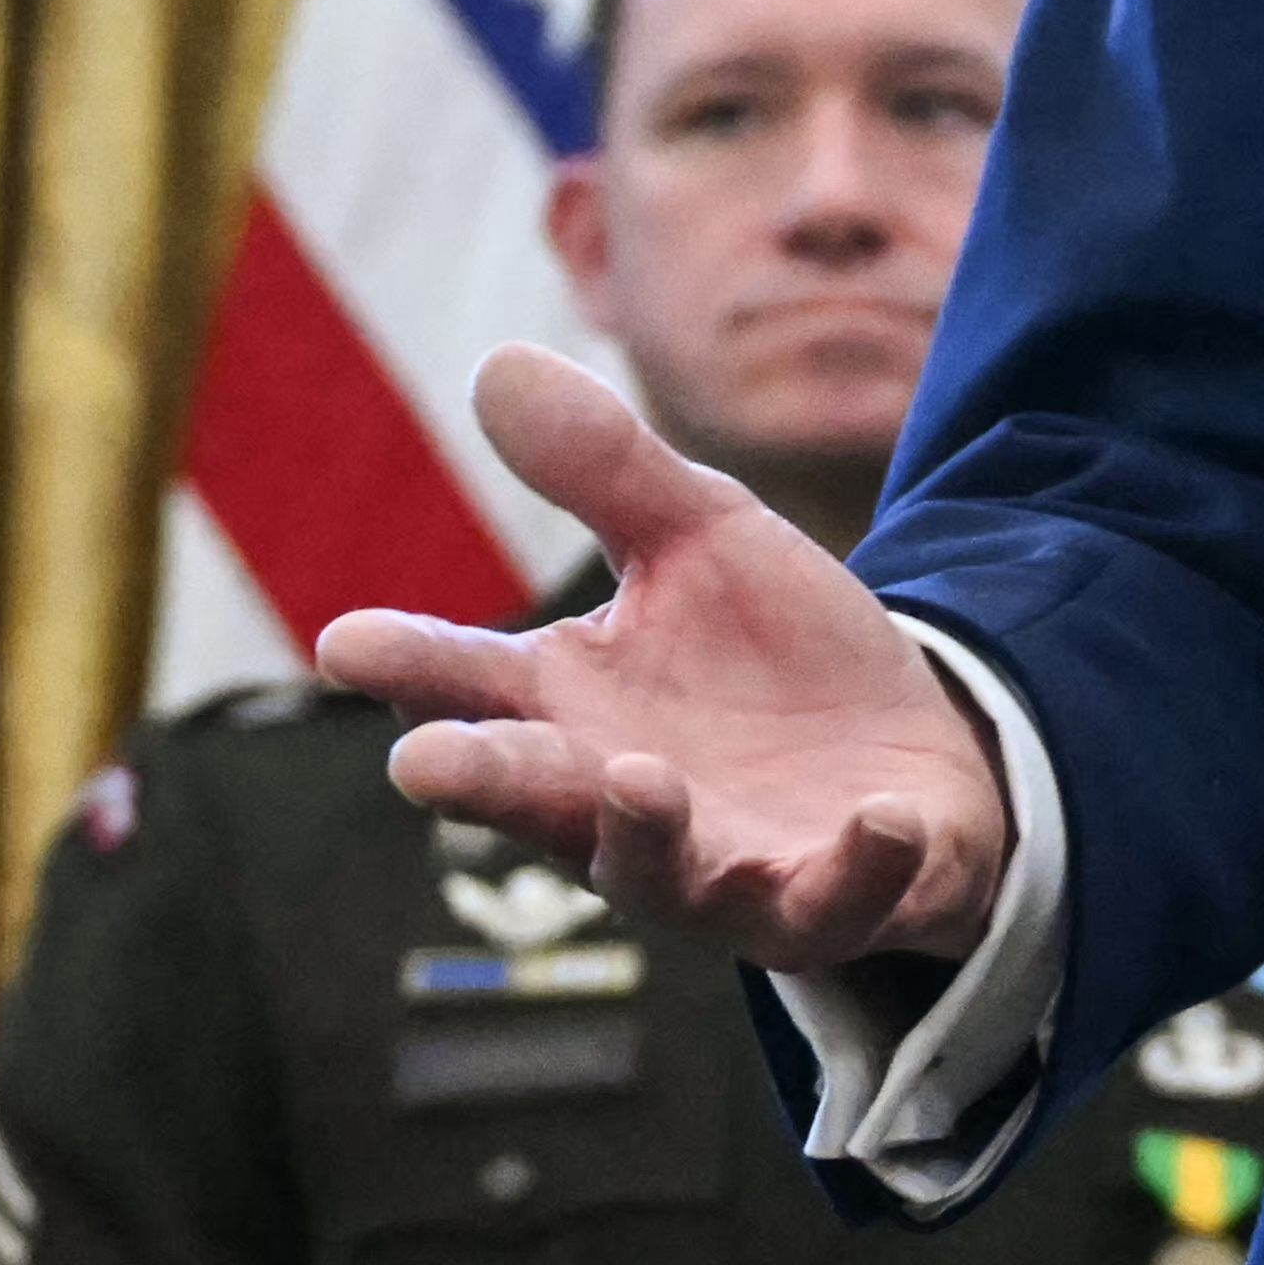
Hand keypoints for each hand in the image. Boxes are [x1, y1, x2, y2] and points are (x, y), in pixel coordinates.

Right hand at [318, 347, 1011, 974]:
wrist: (918, 758)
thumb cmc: (776, 659)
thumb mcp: (704, 541)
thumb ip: (607, 470)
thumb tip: (498, 362)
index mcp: (575, 711)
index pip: (473, 685)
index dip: (410, 665)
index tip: (345, 642)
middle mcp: (624, 804)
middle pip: (537, 797)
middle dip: (484, 783)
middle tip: (424, 763)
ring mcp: (723, 868)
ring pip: (664, 873)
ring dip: (648, 834)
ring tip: (641, 778)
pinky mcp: (828, 901)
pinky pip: (833, 900)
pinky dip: (855, 866)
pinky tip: (878, 816)